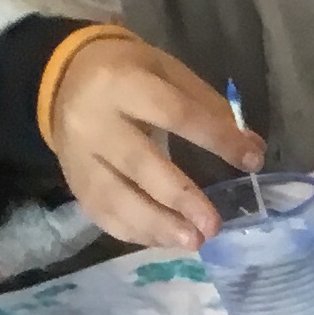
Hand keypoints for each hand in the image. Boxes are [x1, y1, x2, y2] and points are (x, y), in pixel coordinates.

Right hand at [44, 34, 262, 251]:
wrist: (59, 78)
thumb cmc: (127, 74)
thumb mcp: (166, 72)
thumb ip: (208, 107)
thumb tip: (253, 147)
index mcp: (122, 84)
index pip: (173, 113)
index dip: (214, 138)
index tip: (252, 161)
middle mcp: (94, 121)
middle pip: (138, 163)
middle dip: (179, 198)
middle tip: (213, 226)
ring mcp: (78, 155)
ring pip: (114, 197)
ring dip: (156, 225)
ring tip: (194, 242)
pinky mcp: (73, 181)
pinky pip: (102, 213)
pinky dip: (137, 232)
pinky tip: (167, 240)